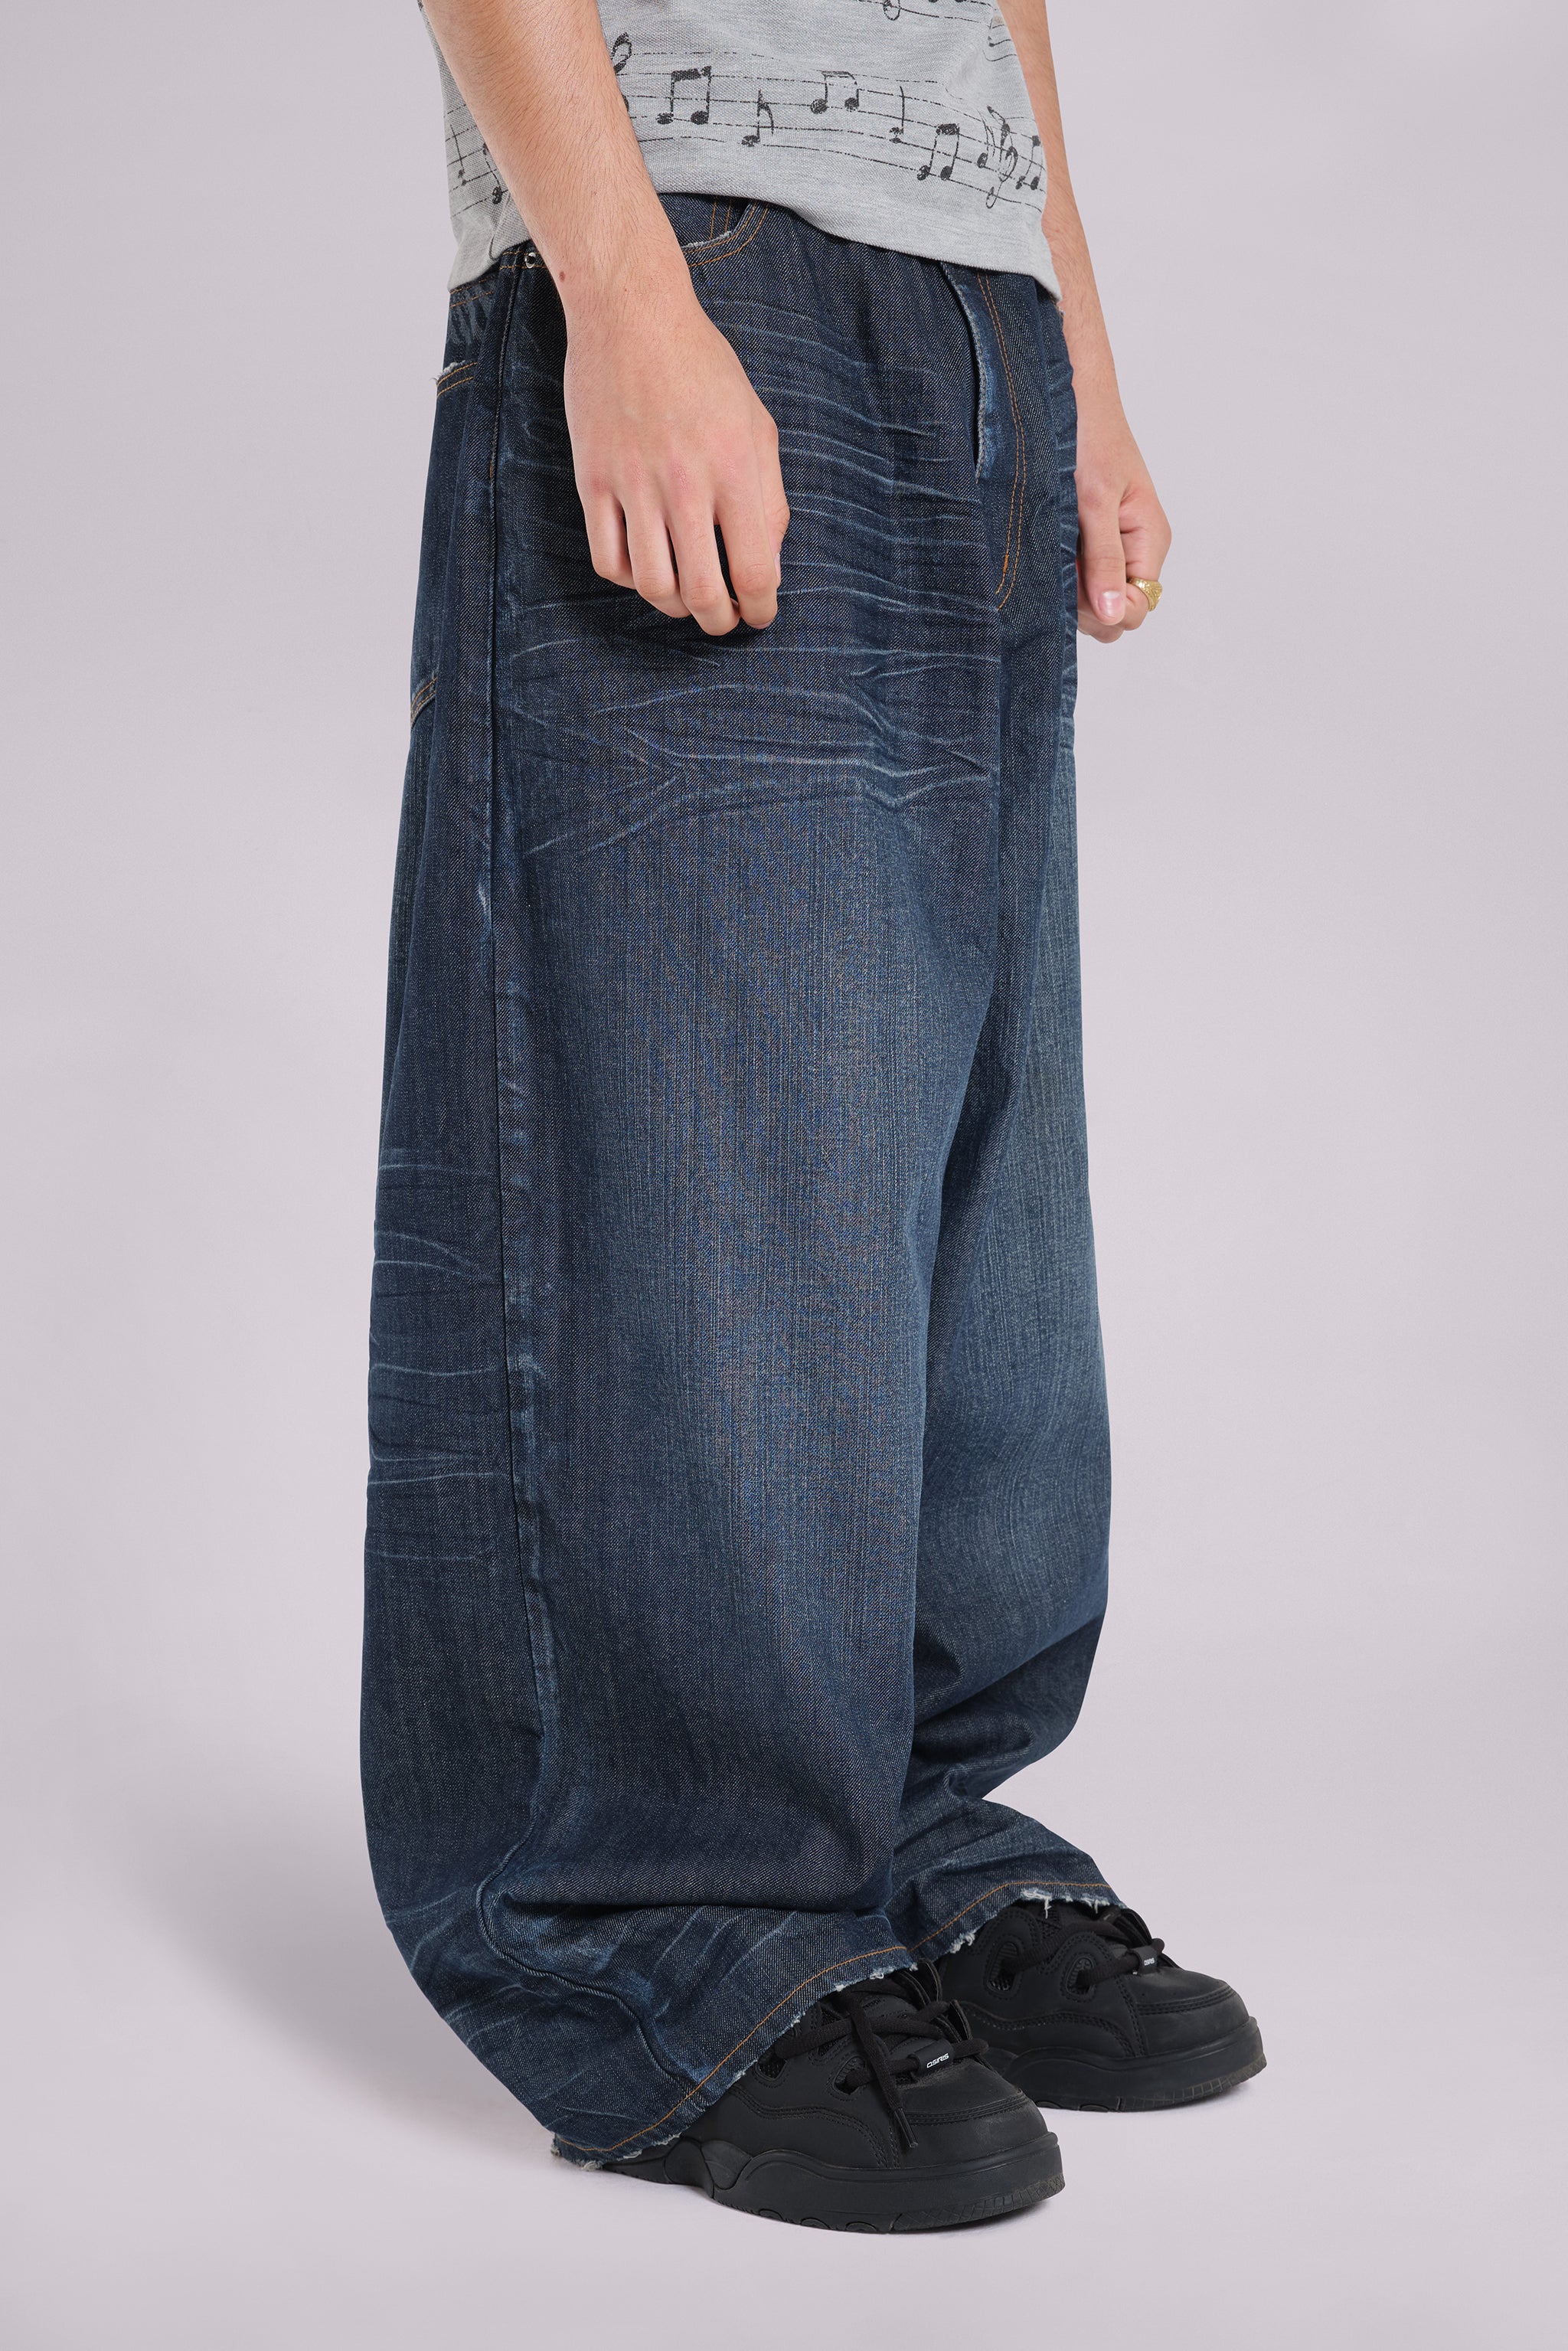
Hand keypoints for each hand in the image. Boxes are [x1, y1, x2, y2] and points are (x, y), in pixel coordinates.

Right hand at [563, 277, 789, 635]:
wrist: (630, 315)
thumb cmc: (702, 369)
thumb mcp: (756, 424)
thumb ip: (769, 496)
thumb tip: (766, 562)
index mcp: (734, 466)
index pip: (755, 569)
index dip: (761, 608)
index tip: (759, 614)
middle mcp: (684, 480)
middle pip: (702, 592)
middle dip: (718, 621)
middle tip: (724, 619)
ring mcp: (633, 483)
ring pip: (652, 585)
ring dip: (674, 607)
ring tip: (687, 599)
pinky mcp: (593, 480)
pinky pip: (608, 560)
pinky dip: (630, 580)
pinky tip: (647, 567)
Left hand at [1073, 383, 1170, 643]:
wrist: (1067, 396)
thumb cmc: (1087, 438)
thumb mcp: (1095, 502)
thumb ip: (1105, 560)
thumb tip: (1112, 614)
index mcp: (1149, 541)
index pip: (1137, 609)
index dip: (1105, 609)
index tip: (1075, 580)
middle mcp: (1134, 551)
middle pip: (1115, 614)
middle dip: (1085, 605)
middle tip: (1058, 563)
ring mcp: (1110, 549)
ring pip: (1094, 601)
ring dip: (1069, 589)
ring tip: (1052, 547)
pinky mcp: (1087, 543)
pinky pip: (1077, 580)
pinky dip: (1060, 574)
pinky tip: (1046, 546)